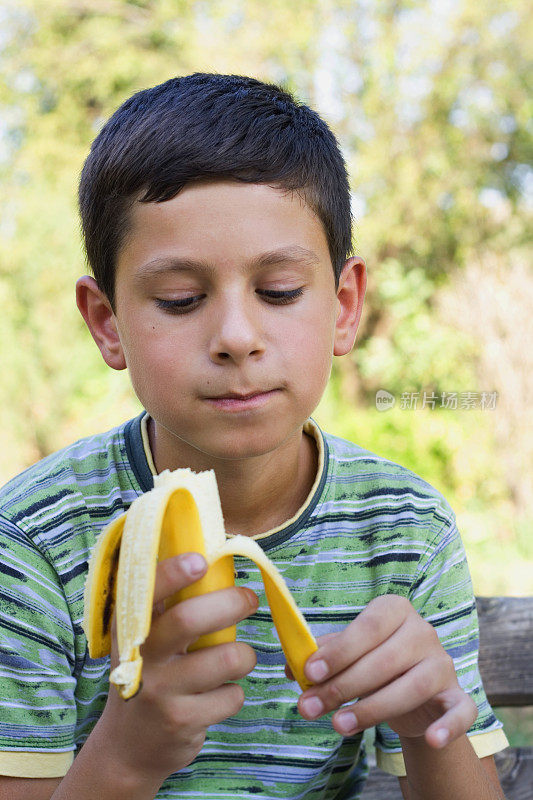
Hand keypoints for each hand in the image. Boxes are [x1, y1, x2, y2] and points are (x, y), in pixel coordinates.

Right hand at [93, 553, 257, 787]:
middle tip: (249, 599)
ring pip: (226, 658)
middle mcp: (140, 656)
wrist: (128, 748)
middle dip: (230, 603)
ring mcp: (159, 691)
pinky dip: (235, 693)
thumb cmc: (150, 675)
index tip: (200, 561)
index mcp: (131, 627)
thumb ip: (168, 606)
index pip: (146, 591)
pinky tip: (216, 697)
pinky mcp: (181, 721)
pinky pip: (232, 696)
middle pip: (187, 619)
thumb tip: (215, 556)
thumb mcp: (144, 640)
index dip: (173, 573)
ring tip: (236, 658)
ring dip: (244, 655)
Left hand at [286, 594, 476, 748]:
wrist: (414, 694)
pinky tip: (432, 739)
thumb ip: (323, 656)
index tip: (311, 673)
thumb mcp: (348, 655)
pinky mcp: (458, 695)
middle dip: (343, 686)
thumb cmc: (373, 664)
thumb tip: (292, 667)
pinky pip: (460, 710)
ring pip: (411, 687)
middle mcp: (423, 631)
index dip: (339, 651)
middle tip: (310, 708)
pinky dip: (449, 726)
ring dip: (372, 709)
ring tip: (338, 725)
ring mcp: (443, 663)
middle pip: (384, 660)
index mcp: (394, 610)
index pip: (367, 627)